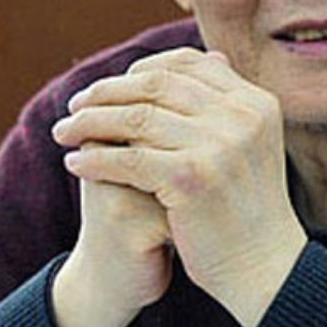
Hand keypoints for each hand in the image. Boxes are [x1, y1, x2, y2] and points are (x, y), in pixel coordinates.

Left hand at [53, 48, 307, 326]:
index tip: (109, 86)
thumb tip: (202, 58)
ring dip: (90, 122)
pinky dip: (95, 159)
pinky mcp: (191, 177)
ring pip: (136, 117)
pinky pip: (128, 157)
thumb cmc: (247, 207)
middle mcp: (240, 116)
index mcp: (254, 102)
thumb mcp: (248, 144)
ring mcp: (218, 145)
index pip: (188, 63)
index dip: (141, 70)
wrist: (264, 268)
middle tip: (74, 104)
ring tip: (63, 132)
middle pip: (156, 84)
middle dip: (106, 91)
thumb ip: (222, 104)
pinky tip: (75, 164)